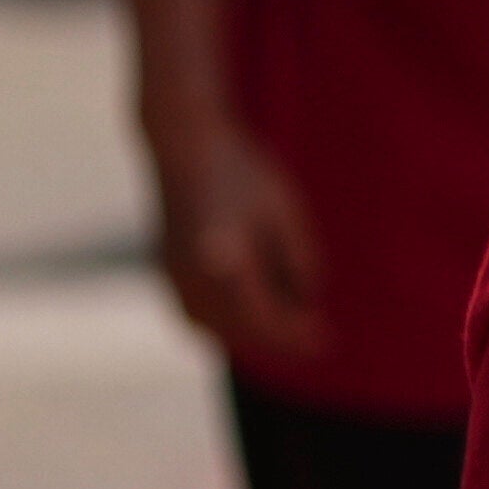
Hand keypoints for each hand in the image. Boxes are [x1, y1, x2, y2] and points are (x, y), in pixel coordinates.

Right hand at [155, 127, 321, 367]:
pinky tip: (248, 324)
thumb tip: (307, 302)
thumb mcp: (285, 213)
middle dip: (277, 341)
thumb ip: (297, 261)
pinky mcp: (162, 267)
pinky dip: (220, 326)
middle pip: (236, 328)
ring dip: (247, 338)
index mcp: (223, 257)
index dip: (296, 333)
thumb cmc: (243, 171)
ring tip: (288, 336)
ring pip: (207, 327)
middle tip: (315, 344)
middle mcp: (188, 272)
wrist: (185, 144)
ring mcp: (169, 272)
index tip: (326, 340)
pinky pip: (190, 313)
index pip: (263, 315)